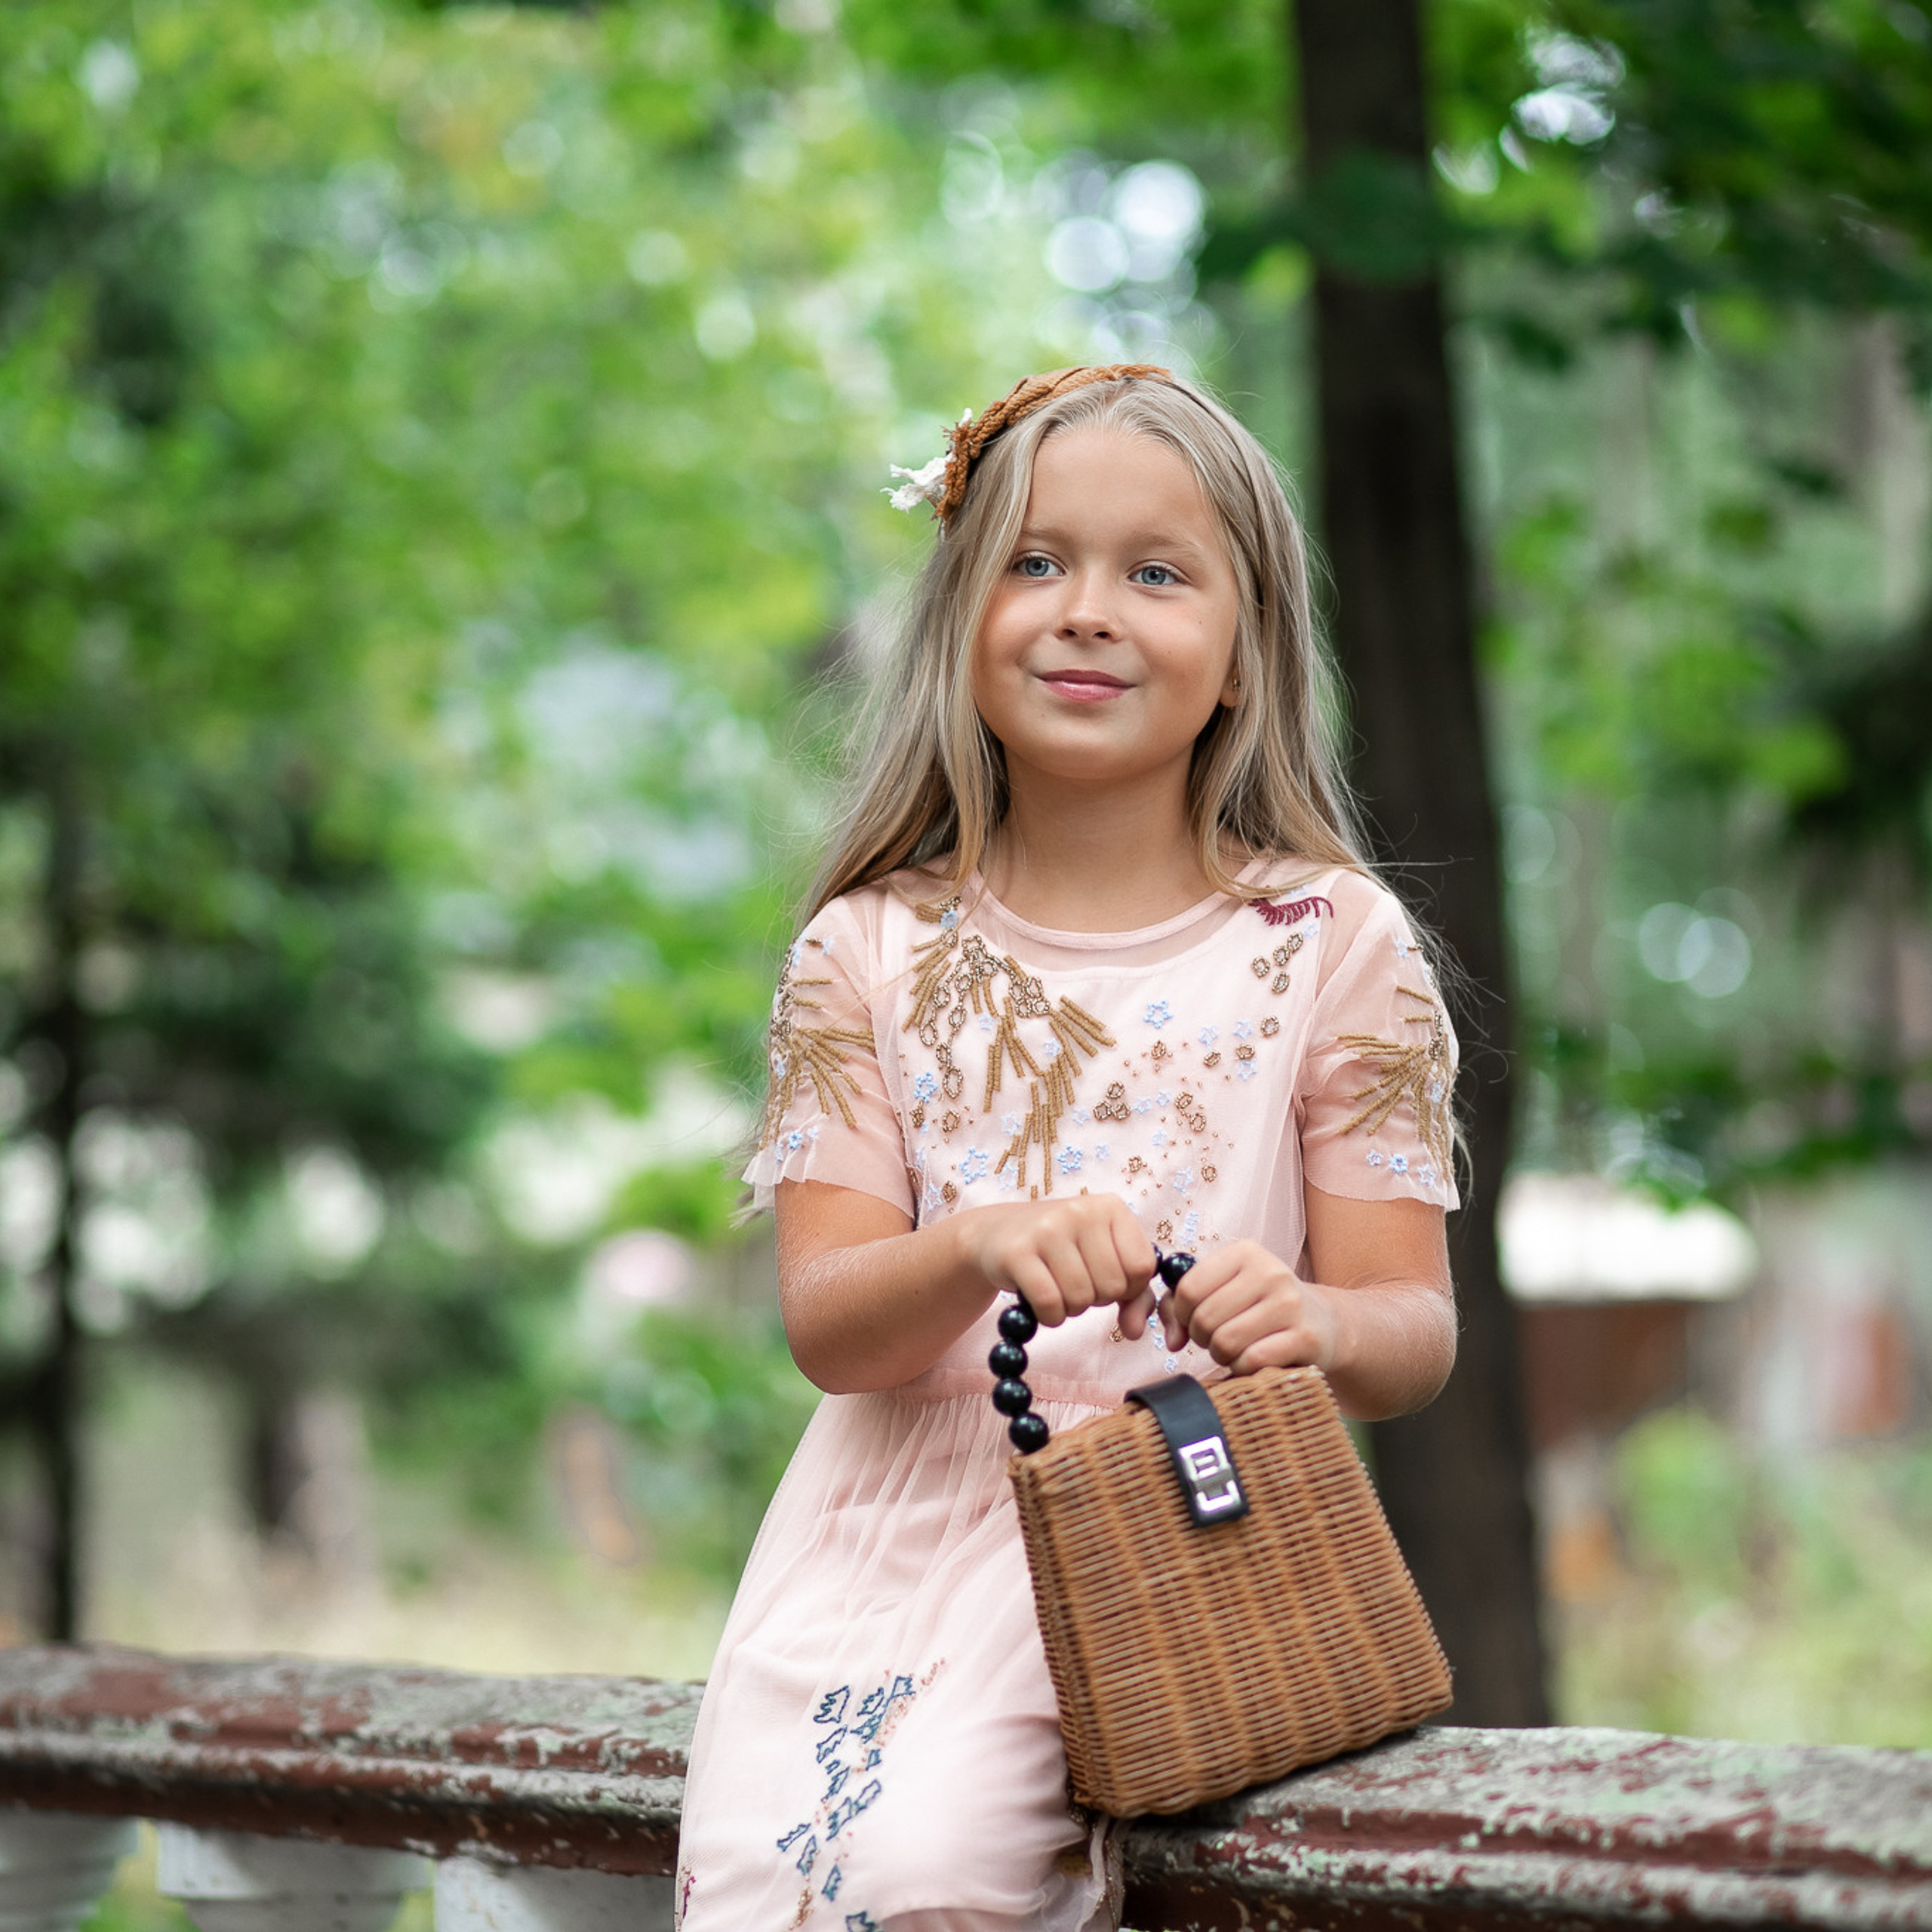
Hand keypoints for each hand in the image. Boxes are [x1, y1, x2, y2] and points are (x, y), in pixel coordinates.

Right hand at [952, 1196, 1158, 1335]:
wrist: (996, 1233)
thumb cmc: (1062, 1250)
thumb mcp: (1104, 1260)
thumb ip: (1135, 1296)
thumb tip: (1136, 1333)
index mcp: (1110, 1207)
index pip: (1142, 1266)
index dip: (1128, 1287)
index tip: (1105, 1279)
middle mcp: (1080, 1210)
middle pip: (1112, 1286)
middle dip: (1096, 1298)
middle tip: (1074, 1282)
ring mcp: (1047, 1229)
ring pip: (1081, 1298)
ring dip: (1071, 1308)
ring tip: (1056, 1288)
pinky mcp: (1018, 1252)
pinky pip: (1050, 1304)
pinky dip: (1050, 1316)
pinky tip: (1041, 1303)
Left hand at [1161, 1240, 1338, 1375]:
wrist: (1324, 1323)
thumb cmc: (1261, 1307)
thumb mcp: (1225, 1291)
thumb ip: (1181, 1306)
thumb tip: (1172, 1340)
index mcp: (1245, 1253)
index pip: (1188, 1287)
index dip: (1182, 1313)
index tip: (1193, 1321)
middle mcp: (1270, 1272)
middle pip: (1205, 1318)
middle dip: (1202, 1338)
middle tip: (1216, 1340)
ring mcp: (1290, 1304)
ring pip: (1226, 1342)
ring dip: (1222, 1356)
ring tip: (1234, 1350)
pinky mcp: (1305, 1337)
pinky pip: (1251, 1360)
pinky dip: (1243, 1368)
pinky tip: (1253, 1361)